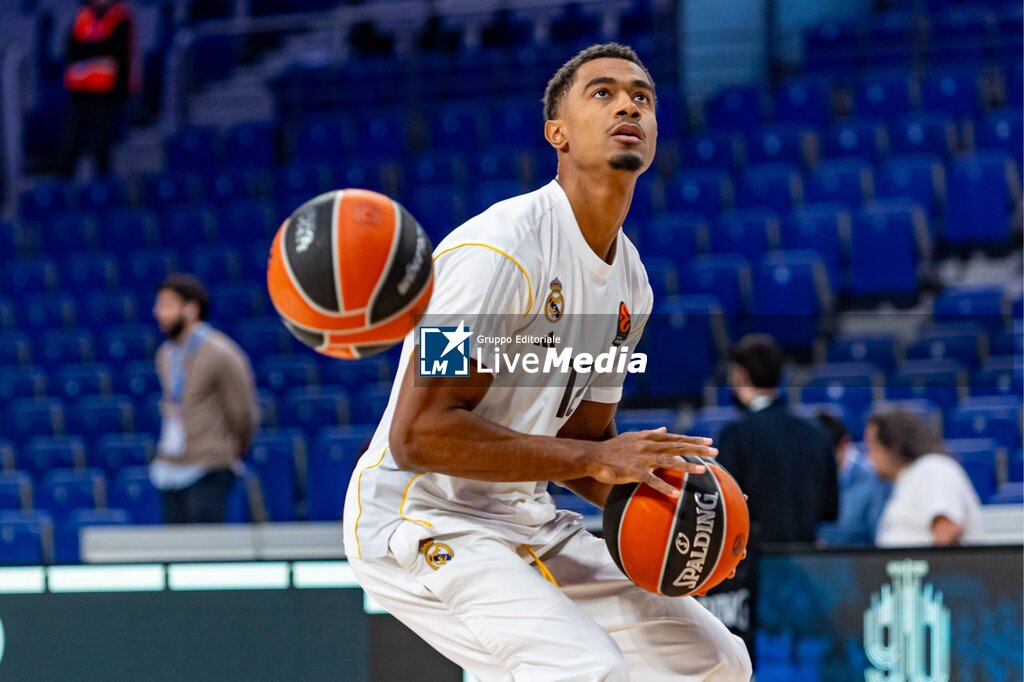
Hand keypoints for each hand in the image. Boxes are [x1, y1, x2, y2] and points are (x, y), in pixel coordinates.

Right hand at [588, 427, 716, 498]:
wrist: (593, 456)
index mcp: (649, 438)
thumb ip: (651, 434)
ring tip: (701, 470)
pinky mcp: (633, 472)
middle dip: (697, 449)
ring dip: (685, 465)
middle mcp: (648, 446)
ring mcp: (641, 459)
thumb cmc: (614, 448)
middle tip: (715, 451)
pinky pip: (651, 480)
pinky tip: (675, 493)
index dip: (692, 440)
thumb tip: (664, 428)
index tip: (709, 442)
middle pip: (677, 446)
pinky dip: (663, 486)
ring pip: (668, 461)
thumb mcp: (633, 436)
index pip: (675, 437)